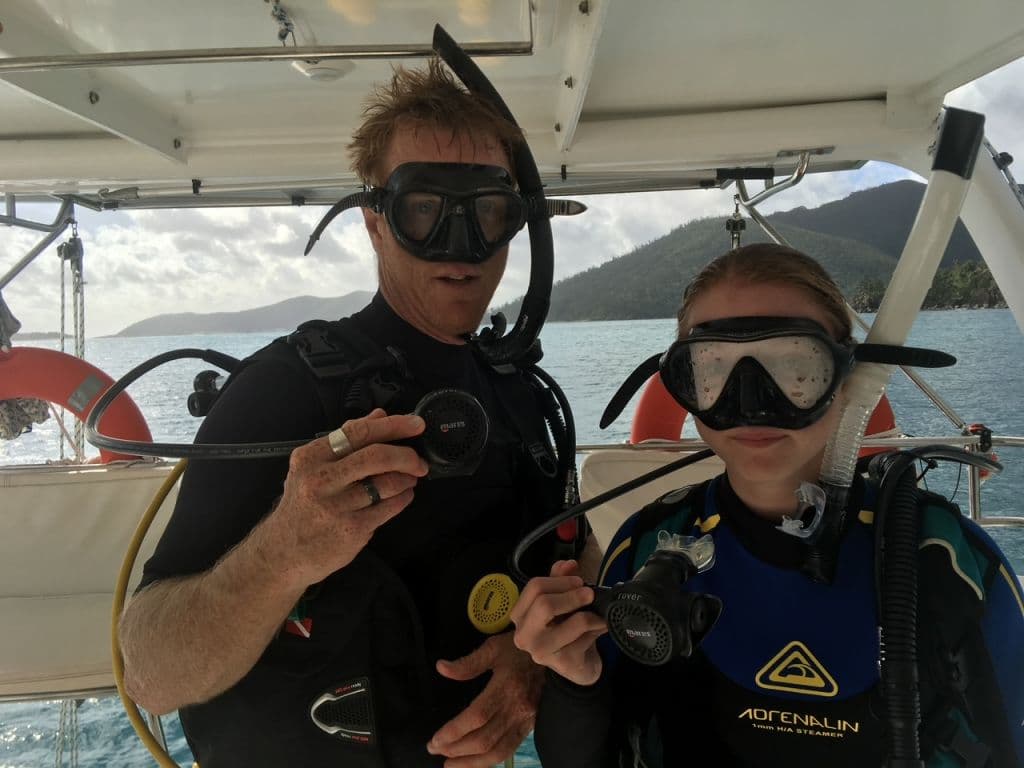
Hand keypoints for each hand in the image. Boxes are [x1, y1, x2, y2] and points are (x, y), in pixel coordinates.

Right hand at [256, 408, 428, 587]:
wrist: (282, 553)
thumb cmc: (302, 506)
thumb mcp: (313, 469)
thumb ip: (347, 441)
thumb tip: (379, 416)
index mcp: (311, 458)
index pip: (357, 432)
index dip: (392, 425)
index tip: (415, 424)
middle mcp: (320, 480)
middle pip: (376, 457)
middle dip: (406, 455)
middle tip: (419, 460)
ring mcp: (336, 507)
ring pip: (387, 484)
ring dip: (407, 479)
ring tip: (409, 479)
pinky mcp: (351, 529)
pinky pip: (389, 507)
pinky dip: (403, 498)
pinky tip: (402, 496)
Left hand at [428, 633, 541, 767]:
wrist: (557, 654)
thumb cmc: (521, 649)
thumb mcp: (494, 647)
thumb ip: (468, 663)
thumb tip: (441, 668)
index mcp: (506, 687)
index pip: (476, 717)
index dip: (454, 731)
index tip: (435, 739)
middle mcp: (517, 709)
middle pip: (484, 739)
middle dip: (456, 749)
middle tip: (434, 749)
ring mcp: (526, 721)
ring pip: (497, 751)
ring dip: (471, 762)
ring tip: (449, 764)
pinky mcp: (530, 727)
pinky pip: (508, 750)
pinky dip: (489, 761)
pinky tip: (474, 762)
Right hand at [510, 560, 606, 685]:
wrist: (578, 665)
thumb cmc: (565, 629)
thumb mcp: (560, 602)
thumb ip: (560, 580)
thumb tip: (569, 564)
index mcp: (520, 616)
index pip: (534, 587)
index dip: (560, 580)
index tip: (578, 581)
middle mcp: (524, 636)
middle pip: (544, 604)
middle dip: (573, 595)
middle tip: (589, 593)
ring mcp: (542, 652)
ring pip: (572, 622)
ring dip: (591, 613)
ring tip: (598, 612)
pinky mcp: (563, 663)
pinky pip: (587, 636)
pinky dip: (598, 625)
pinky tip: (600, 626)